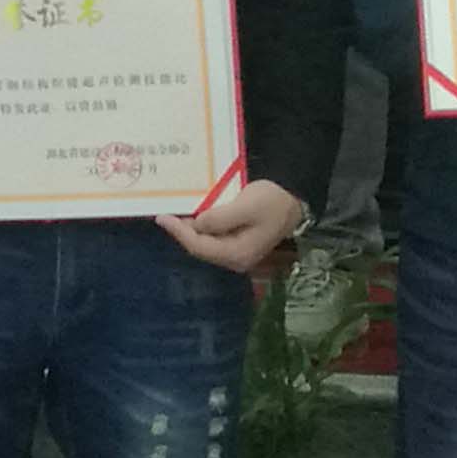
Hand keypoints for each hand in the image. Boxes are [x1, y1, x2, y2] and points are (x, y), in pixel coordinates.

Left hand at [161, 176, 310, 272]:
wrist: (294, 198)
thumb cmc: (272, 201)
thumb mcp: (246, 206)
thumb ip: (220, 218)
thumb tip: (197, 224)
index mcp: (238, 254)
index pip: (199, 246)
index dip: (178, 232)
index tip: (162, 217)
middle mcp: (236, 258)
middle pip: (200, 248)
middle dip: (181, 232)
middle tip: (164, 215)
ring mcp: (237, 252)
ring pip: (205, 243)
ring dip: (189, 230)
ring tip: (174, 214)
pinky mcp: (238, 242)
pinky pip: (213, 238)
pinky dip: (200, 227)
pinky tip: (193, 215)